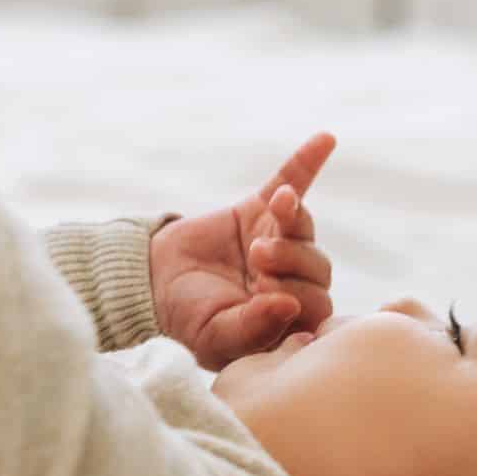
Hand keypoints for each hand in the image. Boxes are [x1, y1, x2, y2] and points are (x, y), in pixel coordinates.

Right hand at [149, 133, 336, 370]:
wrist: (152, 282)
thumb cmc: (187, 319)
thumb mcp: (215, 336)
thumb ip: (254, 329)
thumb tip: (290, 307)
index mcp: (287, 316)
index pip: (316, 305)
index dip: (298, 294)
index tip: (262, 290)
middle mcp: (290, 278)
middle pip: (318, 266)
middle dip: (292, 258)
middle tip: (256, 258)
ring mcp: (278, 241)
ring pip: (302, 227)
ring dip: (292, 217)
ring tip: (277, 208)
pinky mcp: (259, 209)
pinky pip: (290, 182)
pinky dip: (306, 161)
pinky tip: (324, 139)